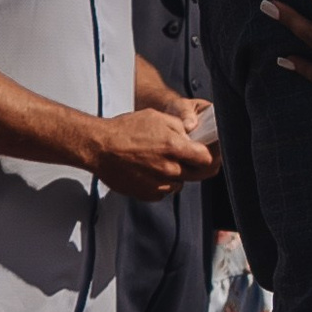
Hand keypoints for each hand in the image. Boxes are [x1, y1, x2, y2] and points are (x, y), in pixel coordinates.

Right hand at [87, 109, 214, 198]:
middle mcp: (170, 169)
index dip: (211, 156)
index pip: (207, 159)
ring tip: (158, 160)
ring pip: (180, 183)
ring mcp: (159, 184)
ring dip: (176, 174)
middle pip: (197, 174)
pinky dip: (161, 183)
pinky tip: (148, 170)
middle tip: (188, 158)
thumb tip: (192, 137)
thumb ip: (179, 127)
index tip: (211, 154)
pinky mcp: (148, 194)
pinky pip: (164, 190)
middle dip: (196, 166)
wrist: (99, 148)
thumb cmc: (124, 130)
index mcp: (174, 148)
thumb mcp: (156, 117)